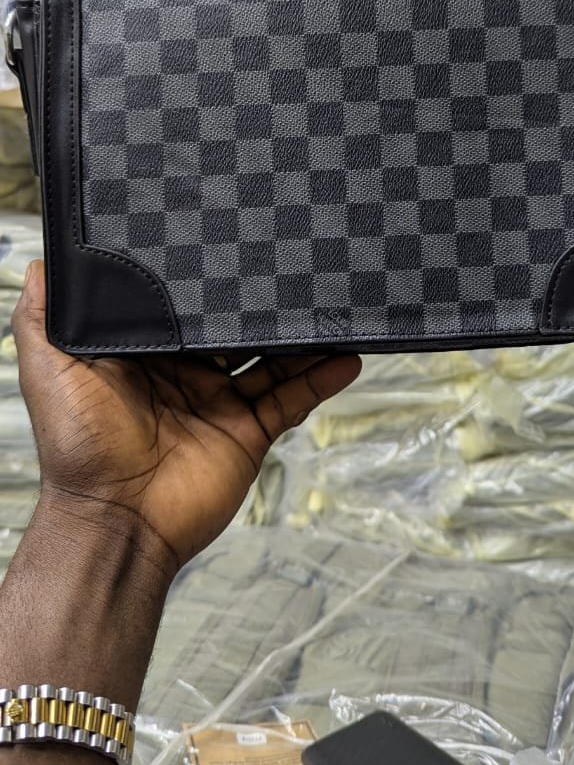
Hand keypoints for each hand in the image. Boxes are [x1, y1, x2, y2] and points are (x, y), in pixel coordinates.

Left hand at [12, 262, 360, 579]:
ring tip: (331, 303)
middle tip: (289, 263)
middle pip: (232, 327)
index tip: (229, 243)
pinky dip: (321, 379)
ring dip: (301, 335)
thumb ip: (43, 319)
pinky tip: (346, 357)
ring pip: (271, 358)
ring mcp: (220, 404)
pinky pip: (291, 400)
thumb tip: (37, 262)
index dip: (202, 279)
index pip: (179, 306)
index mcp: (144, 355)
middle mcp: (185, 374)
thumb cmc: (78, 450)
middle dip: (258, 300)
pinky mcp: (248, 433)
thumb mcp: (51, 372)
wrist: (115, 521)